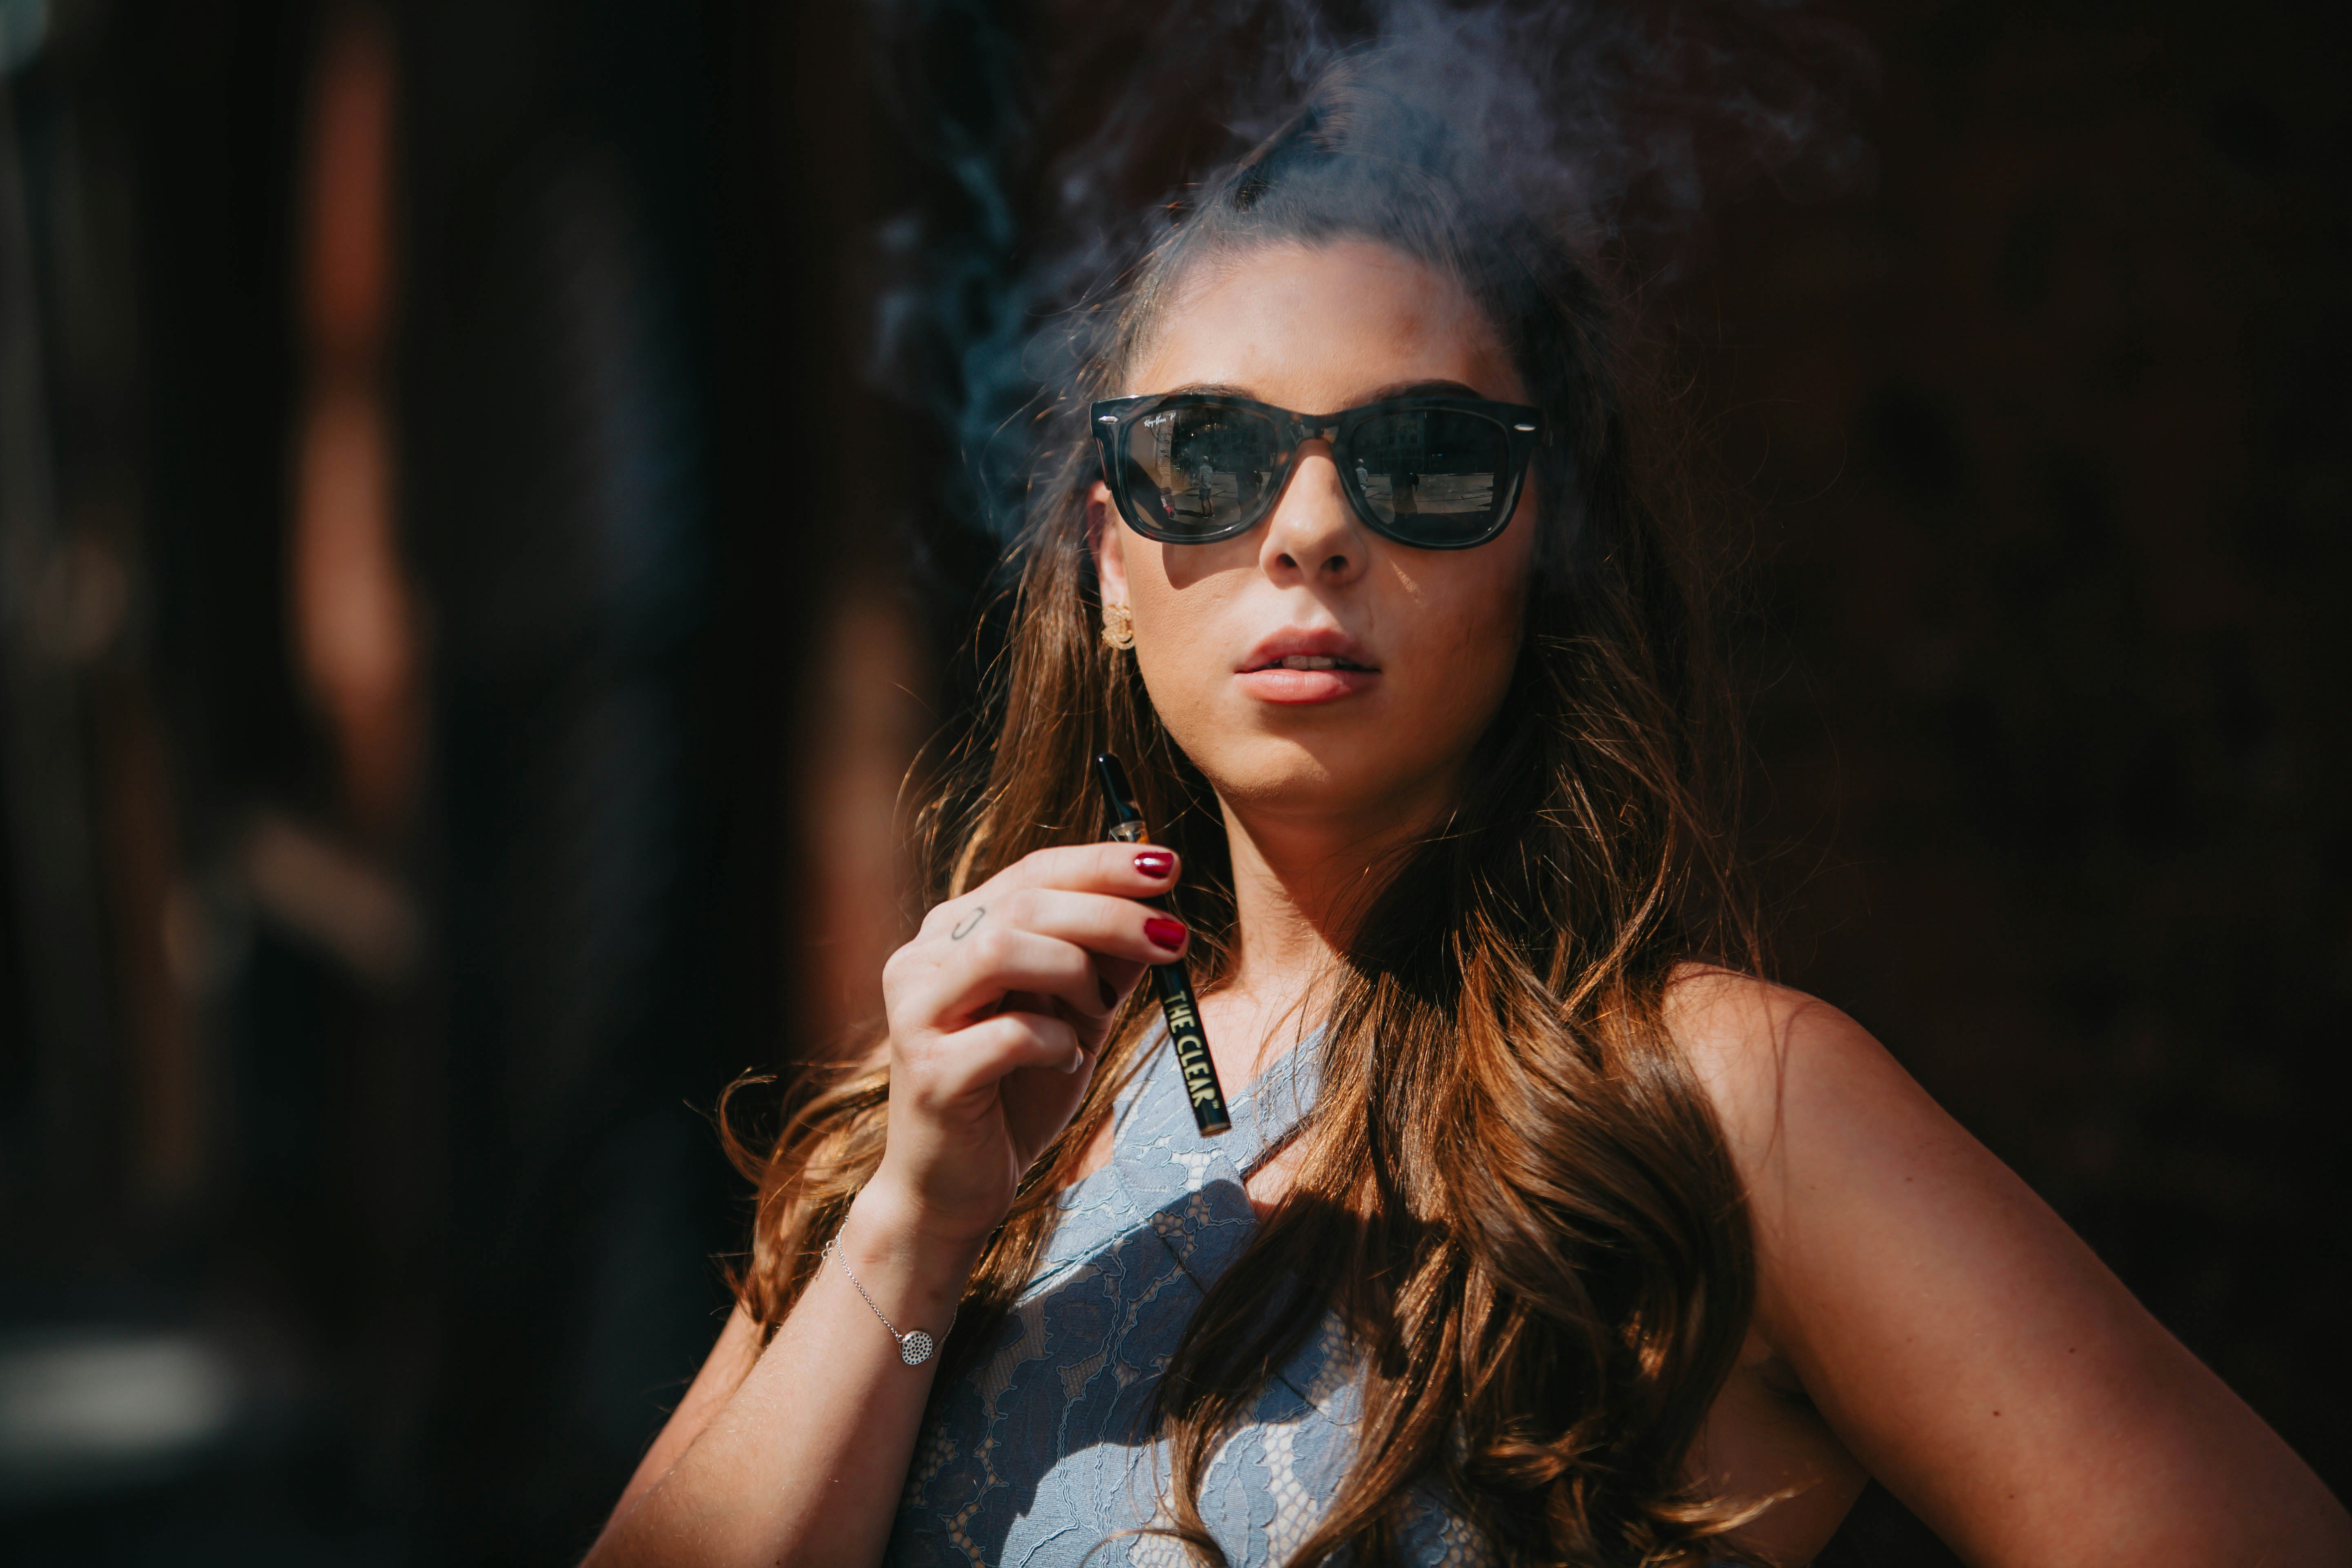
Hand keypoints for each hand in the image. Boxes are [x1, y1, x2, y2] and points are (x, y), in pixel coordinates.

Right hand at [869, 844, 1188, 1245]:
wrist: (955, 1189)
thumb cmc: (1014, 1094)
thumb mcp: (1074, 1017)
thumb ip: (1105, 967)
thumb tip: (1160, 915)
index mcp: (954, 933)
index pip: (1032, 873)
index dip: (1103, 863)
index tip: (1169, 866)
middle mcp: (923, 960)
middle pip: (1023, 903)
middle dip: (1110, 914)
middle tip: (1172, 938)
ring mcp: (917, 1013)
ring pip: (1002, 950)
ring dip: (1075, 972)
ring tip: (1099, 1011)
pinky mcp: (929, 1073)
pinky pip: (1009, 1033)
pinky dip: (1057, 1042)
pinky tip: (1066, 1060)